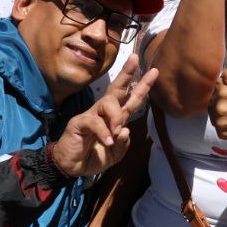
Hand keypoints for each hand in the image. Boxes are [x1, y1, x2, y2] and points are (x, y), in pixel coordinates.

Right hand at [52, 57, 158, 178]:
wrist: (72, 167)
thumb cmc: (94, 157)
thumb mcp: (115, 154)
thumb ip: (123, 144)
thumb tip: (126, 130)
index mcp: (115, 117)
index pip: (130, 99)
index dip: (142, 86)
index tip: (154, 71)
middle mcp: (104, 112)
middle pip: (117, 89)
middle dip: (127, 74)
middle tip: (135, 59)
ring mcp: (91, 115)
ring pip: (107, 103)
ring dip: (116, 114)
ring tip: (117, 129)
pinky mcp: (79, 123)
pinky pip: (94, 122)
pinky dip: (103, 132)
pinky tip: (107, 141)